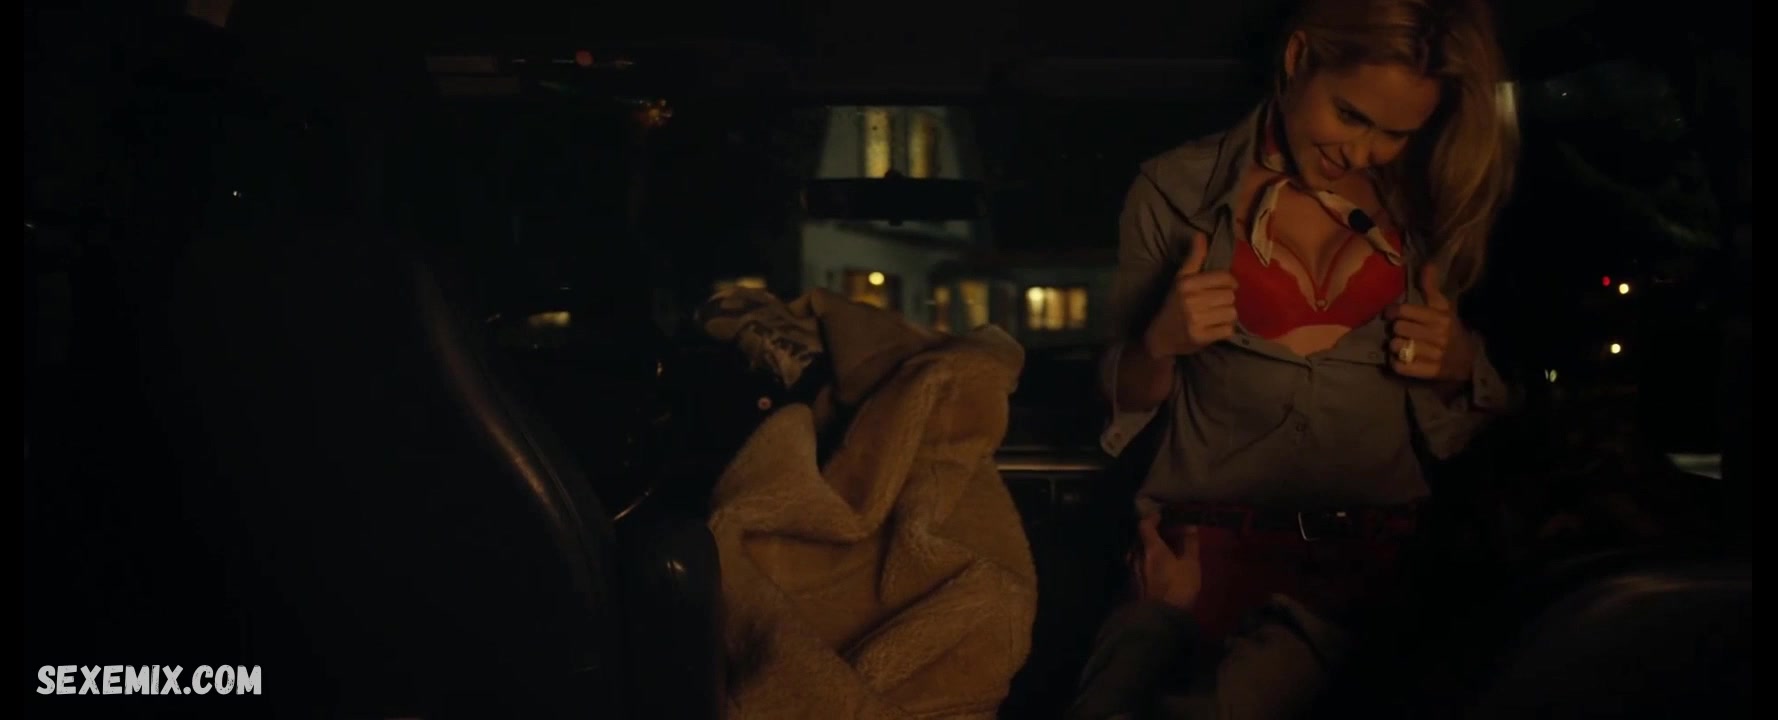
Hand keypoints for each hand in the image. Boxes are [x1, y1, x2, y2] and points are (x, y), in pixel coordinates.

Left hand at [1131, 513, 1201, 610]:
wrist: (1161, 618)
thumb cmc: (1179, 587)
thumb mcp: (1190, 564)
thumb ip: (1189, 543)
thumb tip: (1189, 526)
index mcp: (1150, 548)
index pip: (1144, 525)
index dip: (1152, 518)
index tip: (1163, 517)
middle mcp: (1136, 556)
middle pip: (1140, 539)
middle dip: (1152, 535)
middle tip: (1166, 535)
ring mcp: (1132, 571)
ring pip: (1137, 553)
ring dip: (1148, 550)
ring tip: (1162, 552)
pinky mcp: (1132, 585)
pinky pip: (1138, 566)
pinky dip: (1146, 562)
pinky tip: (1156, 569)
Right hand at [1142, 232, 1237, 358]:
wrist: (1159, 337)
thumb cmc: (1173, 305)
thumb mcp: (1180, 280)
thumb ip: (1194, 258)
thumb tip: (1200, 234)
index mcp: (1186, 283)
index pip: (1224, 278)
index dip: (1229, 282)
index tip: (1224, 288)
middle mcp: (1190, 300)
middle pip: (1230, 296)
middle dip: (1226, 300)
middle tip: (1216, 304)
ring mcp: (1196, 320)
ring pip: (1232, 312)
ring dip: (1227, 315)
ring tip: (1216, 316)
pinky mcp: (1201, 338)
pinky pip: (1228, 329)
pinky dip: (1225, 330)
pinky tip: (1214, 328)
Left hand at [1385, 264, 1477, 383]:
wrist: (1470, 360)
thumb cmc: (1451, 330)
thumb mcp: (1444, 308)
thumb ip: (1431, 288)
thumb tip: (1427, 264)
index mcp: (1439, 318)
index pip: (1404, 311)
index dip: (1392, 311)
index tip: (1391, 313)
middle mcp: (1436, 336)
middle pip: (1398, 328)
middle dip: (1395, 329)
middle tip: (1399, 330)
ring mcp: (1432, 355)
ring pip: (1397, 346)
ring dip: (1394, 346)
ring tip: (1400, 344)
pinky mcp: (1428, 372)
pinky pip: (1400, 366)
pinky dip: (1396, 362)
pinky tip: (1400, 358)